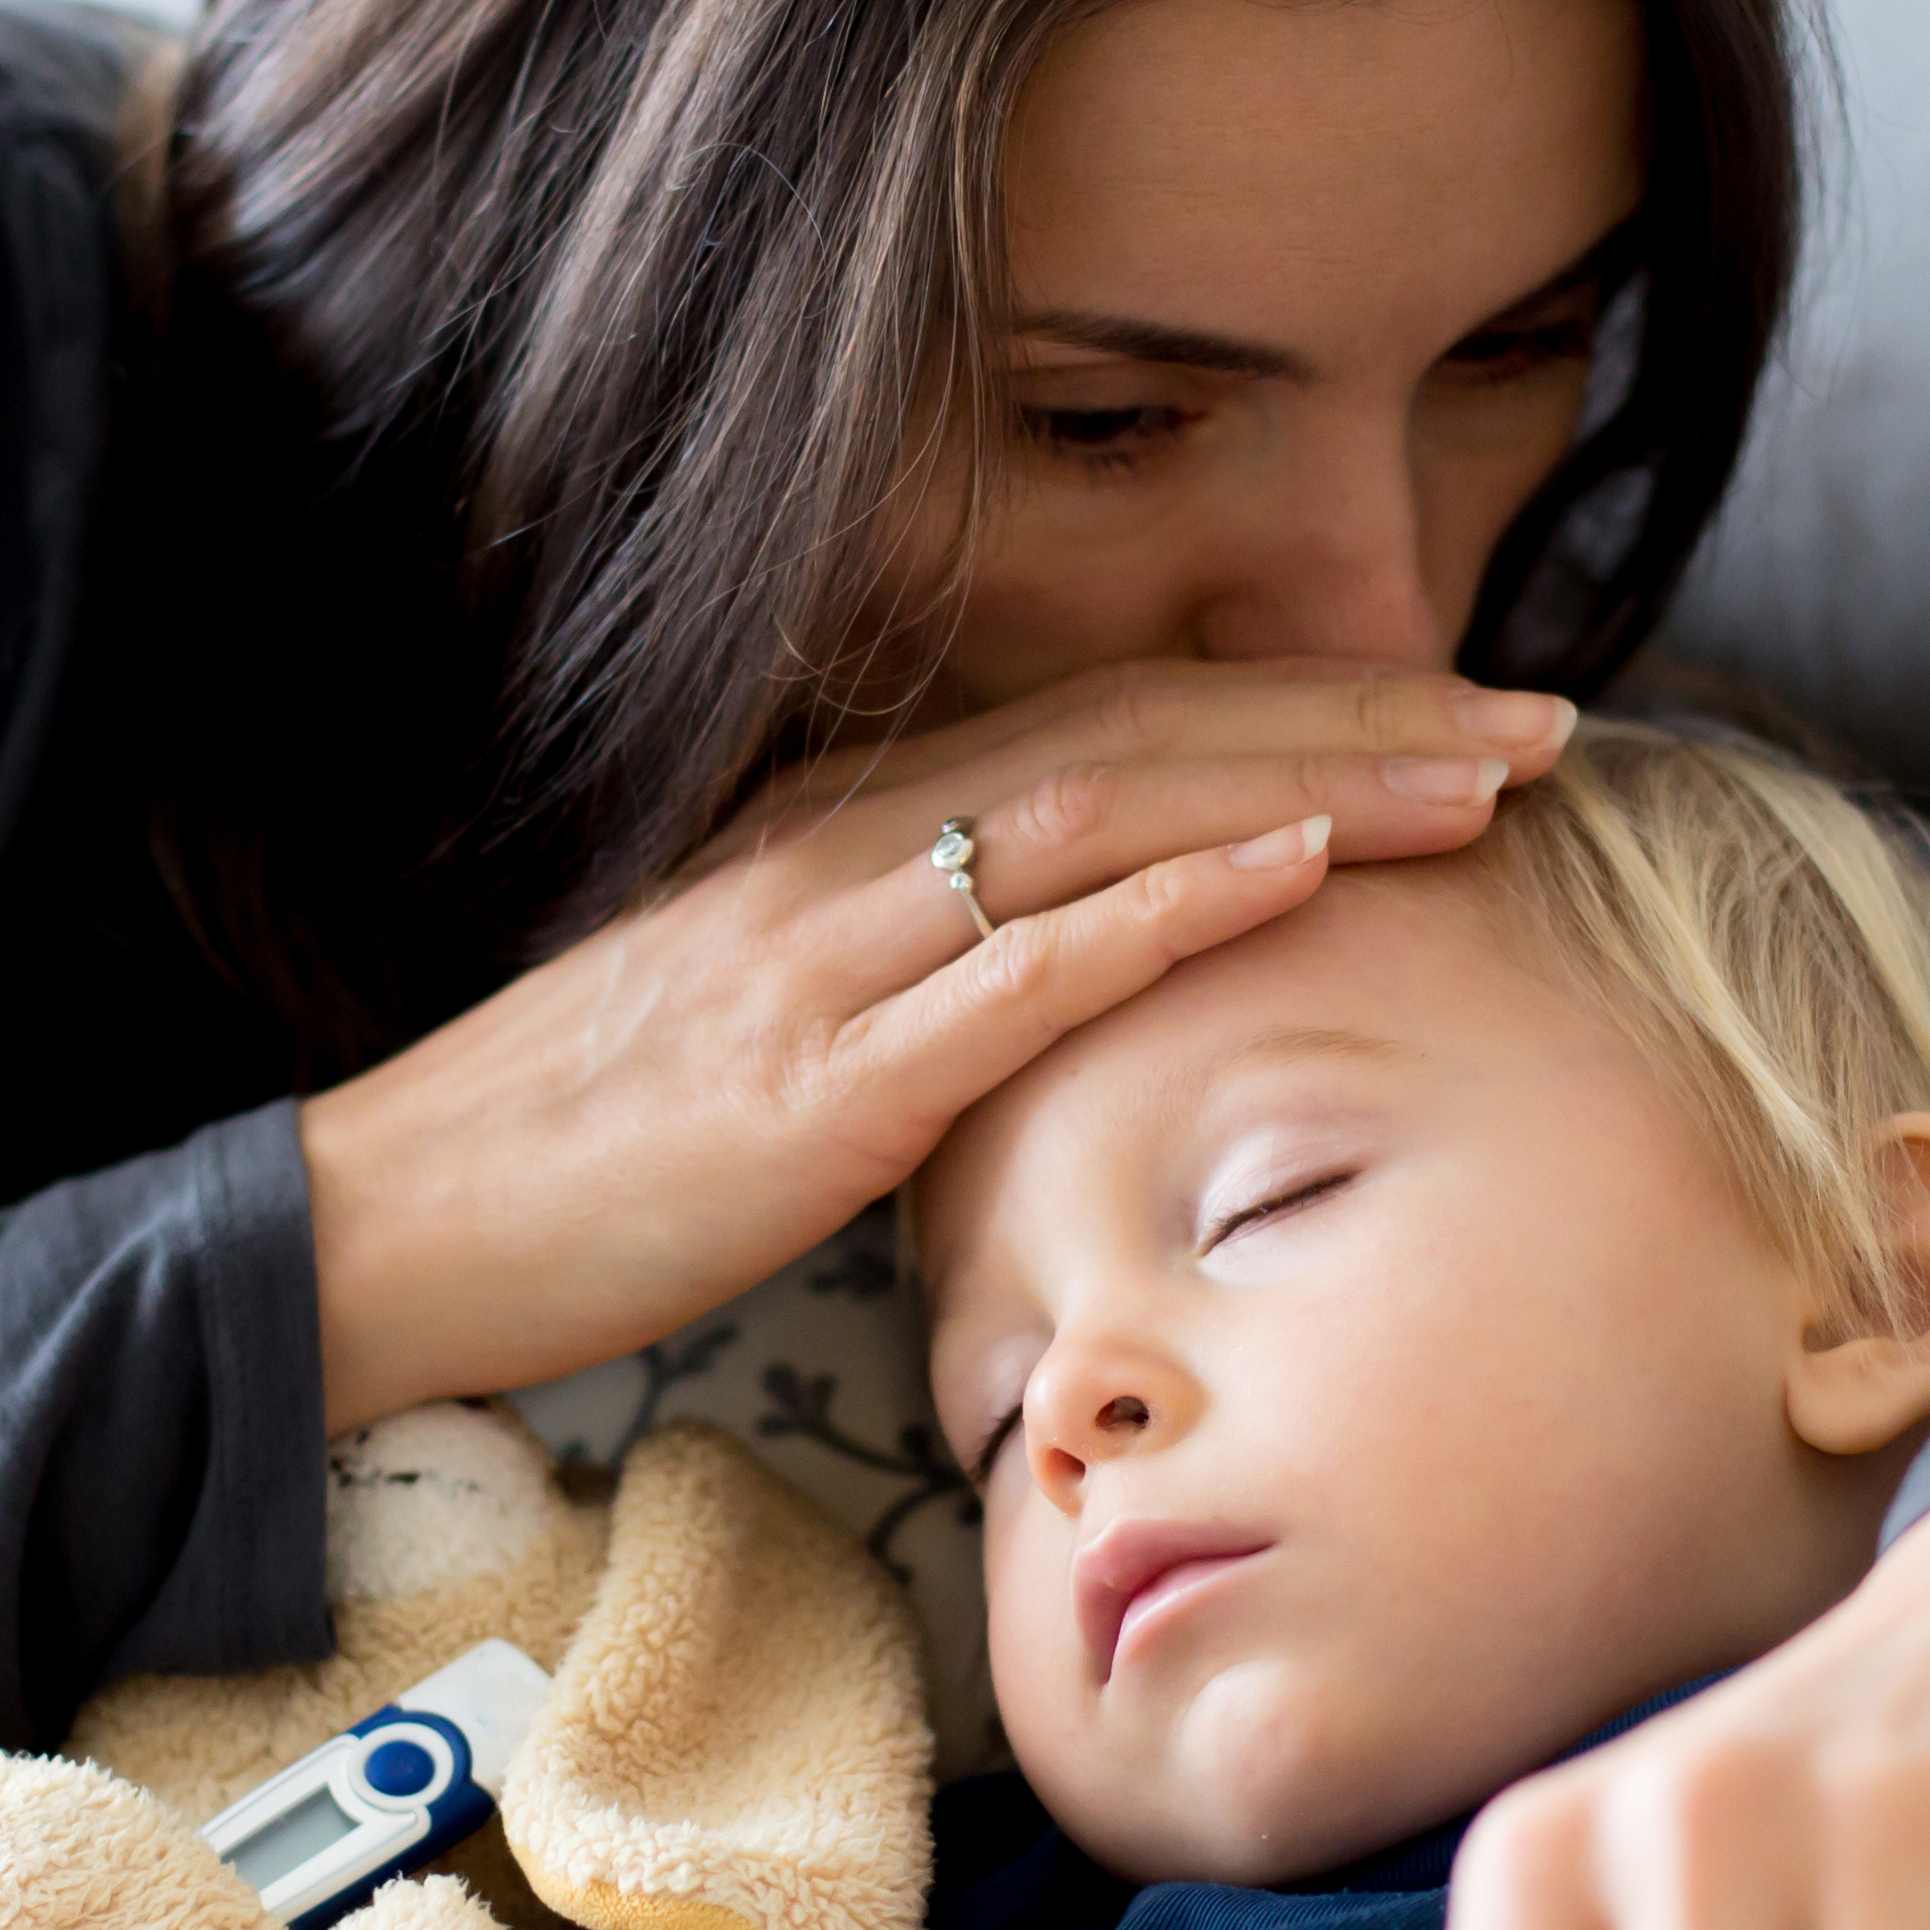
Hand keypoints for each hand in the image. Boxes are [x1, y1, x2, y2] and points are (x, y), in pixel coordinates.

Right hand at [302, 658, 1575, 1427]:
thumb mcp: (749, 1032)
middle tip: (1542, 713)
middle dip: (1355, 715)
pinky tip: (1298, 870)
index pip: (1103, 727)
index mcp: (834, 833)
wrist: (387, 1225)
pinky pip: (1019, 968)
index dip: (1290, 704)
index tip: (1452, 709)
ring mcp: (826, 953)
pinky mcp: (816, 1077)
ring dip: (1314, 783)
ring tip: (1481, 777)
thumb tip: (1036, 995)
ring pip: (1109, 819)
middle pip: (1143, 735)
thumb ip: (891, 986)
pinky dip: (1172, 907)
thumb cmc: (570, 1155)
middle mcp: (841, 851)